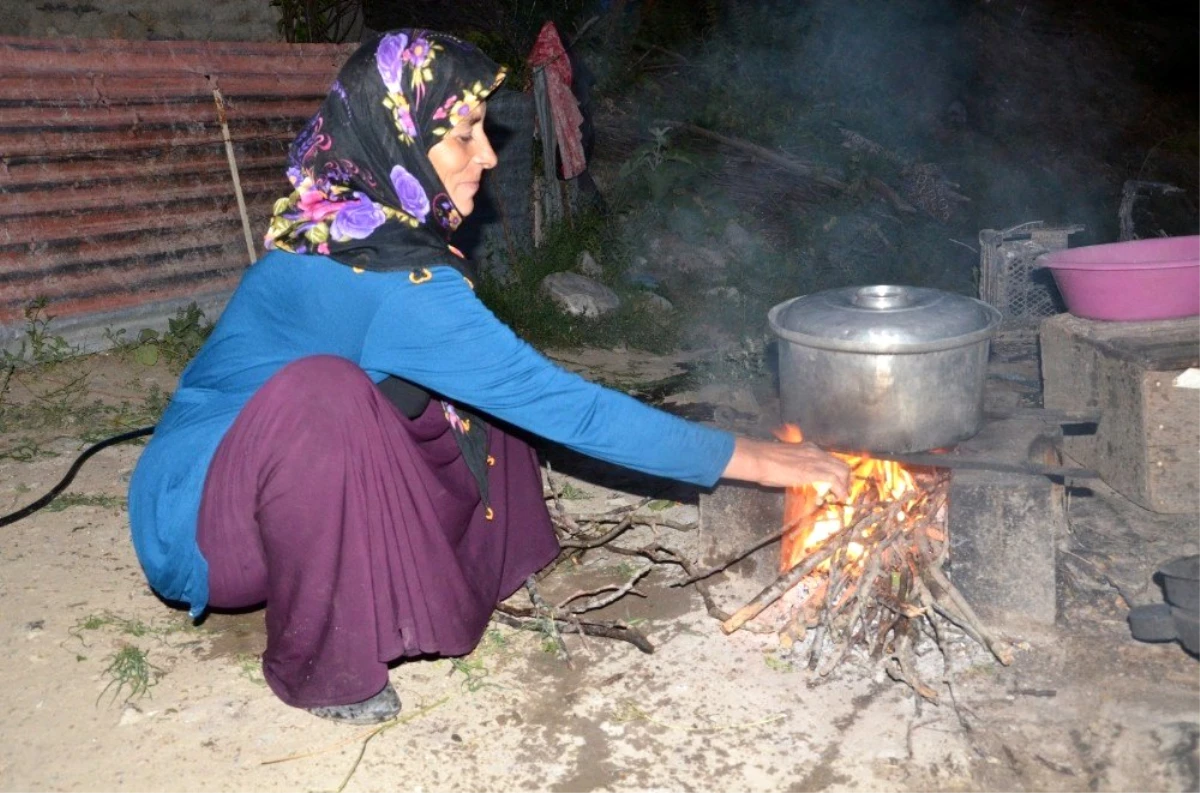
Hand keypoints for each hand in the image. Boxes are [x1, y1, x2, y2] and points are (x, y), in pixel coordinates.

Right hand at [721, 436, 851, 498]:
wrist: (759, 458)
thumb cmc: (764, 460)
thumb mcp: (784, 460)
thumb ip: (794, 466)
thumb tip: (793, 476)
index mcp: (808, 448)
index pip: (831, 459)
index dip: (837, 471)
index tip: (837, 482)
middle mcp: (816, 452)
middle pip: (841, 464)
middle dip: (846, 479)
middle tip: (843, 491)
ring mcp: (816, 461)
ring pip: (842, 471)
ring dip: (845, 485)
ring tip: (842, 496)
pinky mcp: (814, 471)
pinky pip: (835, 480)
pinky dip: (840, 490)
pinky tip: (839, 497)